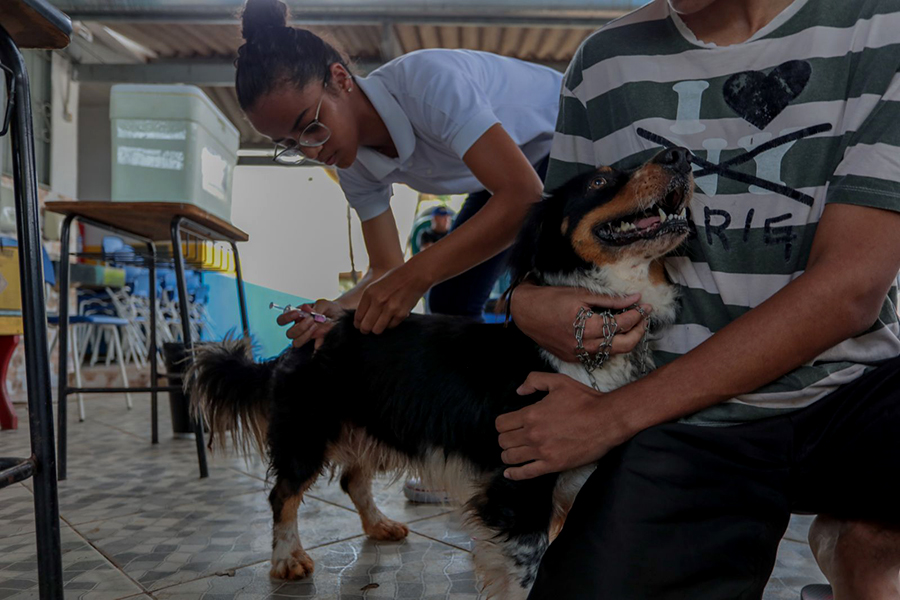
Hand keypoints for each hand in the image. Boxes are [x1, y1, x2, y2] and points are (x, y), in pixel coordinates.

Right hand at [276, 299, 344, 348]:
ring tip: (316, 326)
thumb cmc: (328, 308)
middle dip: (300, 327)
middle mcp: (298, 327)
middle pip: (289, 334)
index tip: (298, 313)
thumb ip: (316, 308)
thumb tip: (311, 317)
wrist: (339, 314)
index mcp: (296, 316)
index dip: (286, 318)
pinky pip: (313, 348)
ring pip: (296, 342)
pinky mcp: (315, 342)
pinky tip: (321, 339)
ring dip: (305, 335)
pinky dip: (317, 344)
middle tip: (311, 320)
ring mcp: (306, 336)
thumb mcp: (323, 304)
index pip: (282, 320)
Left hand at [354, 264, 430, 333]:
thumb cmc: (394, 280)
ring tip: (379, 325)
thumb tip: (360, 319)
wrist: (415, 275)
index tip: (360, 325)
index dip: (358, 324)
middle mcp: (378, 301)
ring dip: (377, 329)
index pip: (358, 316)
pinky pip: (390, 327)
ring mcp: (390, 308)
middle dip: (365, 330)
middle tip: (367, 330)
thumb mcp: (376, 286)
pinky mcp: (401, 314)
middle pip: (366, 326)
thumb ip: (368, 301)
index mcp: (369, 293)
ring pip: (377, 330)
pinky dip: (390, 324)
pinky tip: (391, 317)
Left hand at [495, 372, 632, 479]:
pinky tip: (509, 473)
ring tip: (512, 453)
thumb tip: (519, 391)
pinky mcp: (553, 465)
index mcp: (531, 414)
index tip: (508, 425)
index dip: (502, 424)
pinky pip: (526, 473)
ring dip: (508, 455)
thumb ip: (534, 381)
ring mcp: (542, 451)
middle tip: (512, 438)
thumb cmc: (585, 400)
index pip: (501, 424)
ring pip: (510, 457)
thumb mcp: (558, 381)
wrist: (607, 420)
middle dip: (505, 439)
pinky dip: (515, 474)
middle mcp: (532, 434)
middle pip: (503, 441)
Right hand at [510, 283, 650, 362]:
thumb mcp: (581, 294)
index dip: (637, 315)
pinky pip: (597, 354)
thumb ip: (610, 299)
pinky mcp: (572, 358)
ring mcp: (578, 354)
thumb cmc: (552, 299)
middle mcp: (584, 345)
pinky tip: (609, 333)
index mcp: (587, 326)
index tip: (646, 306)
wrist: (526, 312)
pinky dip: (608, 345)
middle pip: (624, 346)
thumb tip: (634, 298)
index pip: (622, 324)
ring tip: (630, 324)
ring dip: (625, 339)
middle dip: (638, 332)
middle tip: (643, 318)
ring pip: (612, 352)